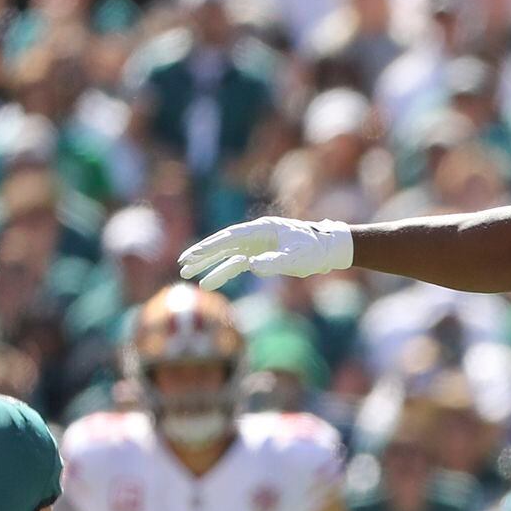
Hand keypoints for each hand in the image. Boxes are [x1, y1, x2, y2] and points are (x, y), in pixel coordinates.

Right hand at [178, 218, 353, 291]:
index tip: (192, 255)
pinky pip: (237, 264)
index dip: (209, 246)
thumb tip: (251, 266)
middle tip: (181, 265)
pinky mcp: (260, 256)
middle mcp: (255, 235)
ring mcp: (256, 245)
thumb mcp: (297, 258)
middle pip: (222, 244)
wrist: (329, 249)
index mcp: (261, 230)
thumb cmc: (315, 250)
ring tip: (188, 274)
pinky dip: (223, 271)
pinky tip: (210, 281)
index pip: (229, 238)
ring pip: (226, 255)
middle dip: (201, 254)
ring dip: (208, 264)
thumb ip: (274, 262)